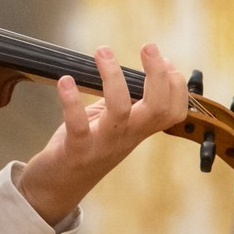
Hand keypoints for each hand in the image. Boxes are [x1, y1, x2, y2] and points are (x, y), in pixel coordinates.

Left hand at [17, 45, 186, 225]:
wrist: (56, 187)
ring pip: (120, 111)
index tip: (164, 58)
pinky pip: (78, 125)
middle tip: (148, 46)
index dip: (177, 85)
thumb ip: (133, 97)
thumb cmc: (86, 147)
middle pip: (157, 108)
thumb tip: (159, 65)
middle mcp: (127, 137)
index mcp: (138, 129)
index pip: (174, 111)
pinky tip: (65, 80)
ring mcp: (103, 144)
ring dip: (112, 77)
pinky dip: (71, 101)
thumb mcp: (115, 121)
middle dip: (158, 75)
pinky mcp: (76, 150)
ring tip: (102, 51)